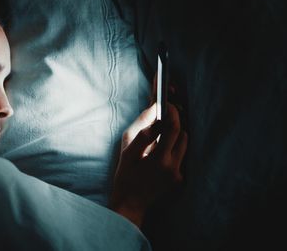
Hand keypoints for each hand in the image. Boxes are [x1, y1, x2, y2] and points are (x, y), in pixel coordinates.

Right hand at [110, 103, 186, 227]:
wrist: (130, 203)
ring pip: (183, 145)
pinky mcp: (179, 179)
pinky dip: (171, 149)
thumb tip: (153, 113)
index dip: (172, 113)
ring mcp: (178, 174)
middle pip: (182, 135)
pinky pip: (180, 156)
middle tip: (161, 118)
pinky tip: (158, 154)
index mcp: (160, 159)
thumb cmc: (125, 176)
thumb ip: (142, 132)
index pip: (173, 128)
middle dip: (173, 124)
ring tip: (158, 138)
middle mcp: (173, 167)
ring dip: (173, 137)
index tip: (167, 105)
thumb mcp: (127, 153)